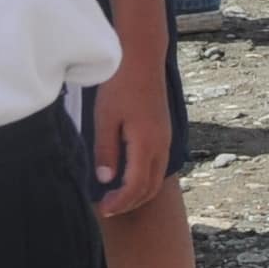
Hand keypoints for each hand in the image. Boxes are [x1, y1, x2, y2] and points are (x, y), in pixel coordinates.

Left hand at [86, 64, 171, 213]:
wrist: (142, 58)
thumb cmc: (120, 84)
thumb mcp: (105, 118)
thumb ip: (106, 151)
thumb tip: (106, 179)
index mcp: (146, 143)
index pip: (136, 186)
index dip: (120, 202)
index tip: (103, 208)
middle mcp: (161, 145)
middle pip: (151, 187)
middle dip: (131, 203)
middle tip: (108, 208)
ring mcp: (165, 138)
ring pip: (157, 177)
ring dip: (139, 193)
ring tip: (117, 197)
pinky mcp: (163, 132)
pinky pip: (158, 165)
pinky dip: (146, 179)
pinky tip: (129, 176)